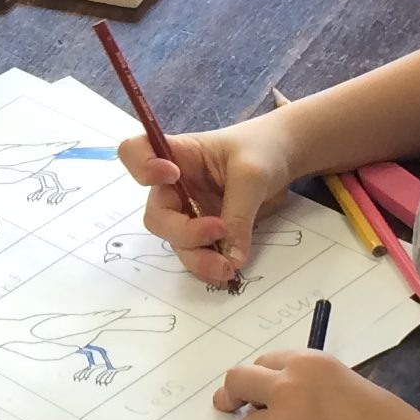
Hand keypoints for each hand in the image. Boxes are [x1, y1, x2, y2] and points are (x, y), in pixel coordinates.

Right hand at [118, 110, 297, 286]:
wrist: (284, 160)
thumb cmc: (262, 149)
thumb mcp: (252, 175)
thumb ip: (238, 212)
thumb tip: (230, 257)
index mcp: (178, 155)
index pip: (135, 153)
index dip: (142, 167)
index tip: (172, 175)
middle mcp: (174, 186)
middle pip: (157, 215)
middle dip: (182, 232)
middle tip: (216, 232)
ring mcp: (188, 211)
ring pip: (177, 242)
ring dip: (198, 258)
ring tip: (227, 267)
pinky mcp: (204, 232)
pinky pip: (197, 254)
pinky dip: (209, 266)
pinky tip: (228, 270)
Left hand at [214, 347, 419, 419]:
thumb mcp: (349, 384)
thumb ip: (314, 387)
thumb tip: (288, 403)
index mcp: (308, 362)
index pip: (264, 362)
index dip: (261, 379)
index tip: (254, 391)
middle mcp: (286, 386)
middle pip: (237, 383)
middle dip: (233, 396)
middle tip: (229, 406)